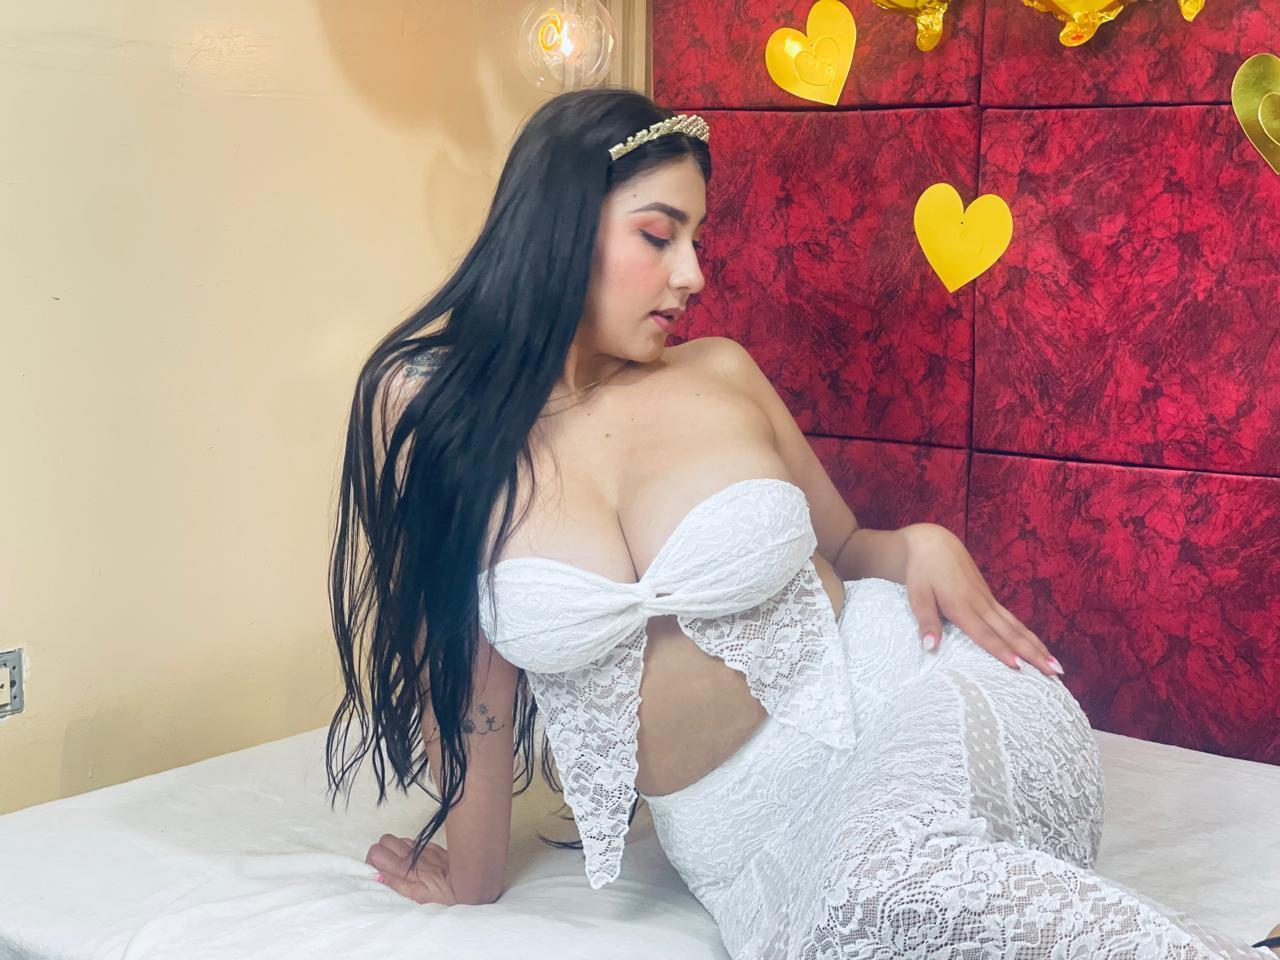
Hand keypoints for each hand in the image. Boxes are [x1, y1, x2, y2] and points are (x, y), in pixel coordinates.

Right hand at [365, 833, 458, 904]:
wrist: (473, 884)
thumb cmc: (446, 896)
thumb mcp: (419, 897)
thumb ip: (397, 885)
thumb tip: (377, 875)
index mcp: (407, 868)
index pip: (376, 851)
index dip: (372, 861)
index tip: (376, 871)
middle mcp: (413, 853)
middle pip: (384, 840)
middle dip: (382, 852)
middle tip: (386, 867)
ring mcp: (424, 848)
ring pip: (399, 839)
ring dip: (395, 850)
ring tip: (401, 865)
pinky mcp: (433, 846)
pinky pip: (414, 841)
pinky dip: (409, 849)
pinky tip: (415, 861)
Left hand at [899, 523, 1062, 677]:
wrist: (933, 543)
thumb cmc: (922, 571)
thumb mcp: (916, 596)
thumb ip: (926, 621)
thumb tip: (930, 647)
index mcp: (962, 606)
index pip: (984, 634)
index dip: (1001, 651)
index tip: (1018, 667)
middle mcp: (980, 604)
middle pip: (1010, 633)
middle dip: (1033, 653)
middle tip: (1054, 673)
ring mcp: (987, 600)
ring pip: (1016, 626)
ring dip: (1037, 645)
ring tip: (1056, 664)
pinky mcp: (989, 597)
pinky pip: (1012, 619)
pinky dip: (1026, 634)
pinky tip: (1037, 646)